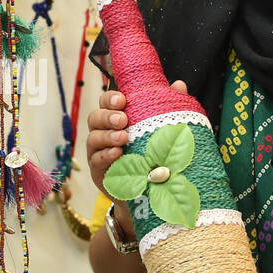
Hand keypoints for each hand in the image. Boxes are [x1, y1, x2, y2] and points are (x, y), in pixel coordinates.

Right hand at [85, 80, 187, 197]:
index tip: (122, 100)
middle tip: (123, 120)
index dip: (111, 99)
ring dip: (107, 136)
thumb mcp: (161, 129)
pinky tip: (118, 154)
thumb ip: (168, 107)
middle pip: (95, 117)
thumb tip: (179, 85)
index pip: (106, 102)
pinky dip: (106, 156)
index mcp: (115, 117)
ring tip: (123, 138)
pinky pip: (96, 160)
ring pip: (93, 138)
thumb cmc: (151, 151)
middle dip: (108, 116)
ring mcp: (97, 151)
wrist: (147, 187)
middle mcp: (103, 131)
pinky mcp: (98, 170)